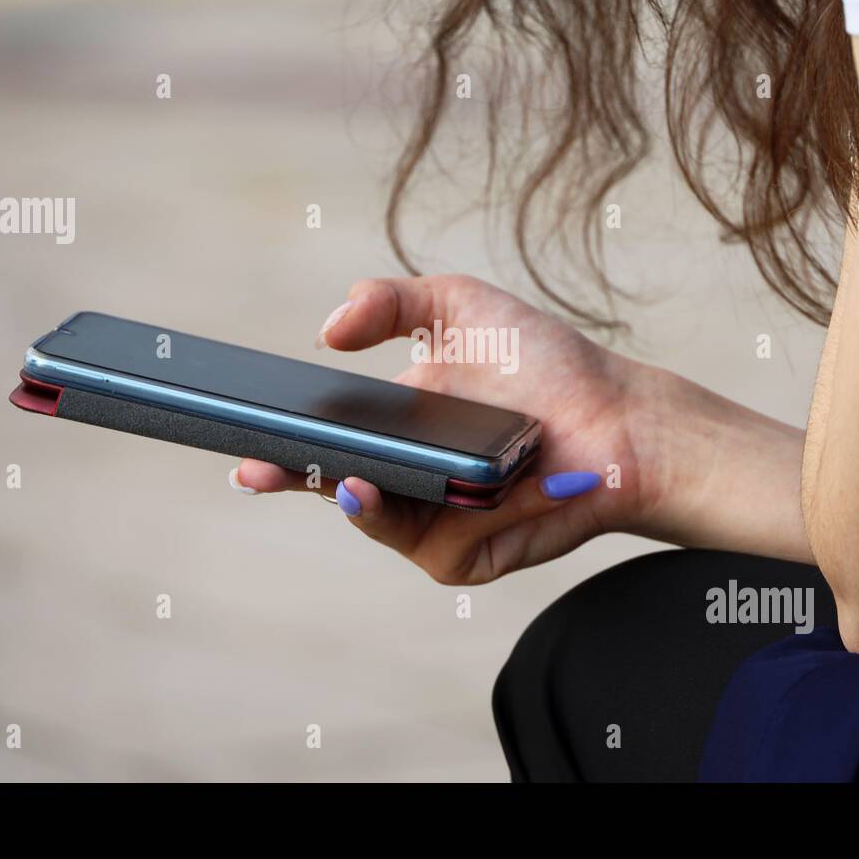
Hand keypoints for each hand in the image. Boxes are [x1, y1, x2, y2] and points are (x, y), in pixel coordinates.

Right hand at [233, 275, 674, 582]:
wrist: (617, 414)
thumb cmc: (543, 362)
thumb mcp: (460, 306)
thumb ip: (391, 300)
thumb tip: (328, 325)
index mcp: (392, 429)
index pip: (322, 442)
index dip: (279, 445)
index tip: (241, 440)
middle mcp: (406, 480)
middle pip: (333, 490)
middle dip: (294, 481)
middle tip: (264, 467)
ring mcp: (434, 523)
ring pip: (378, 525)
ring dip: (369, 504)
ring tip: (353, 480)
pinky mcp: (469, 557)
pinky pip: (440, 544)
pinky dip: (464, 510)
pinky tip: (486, 485)